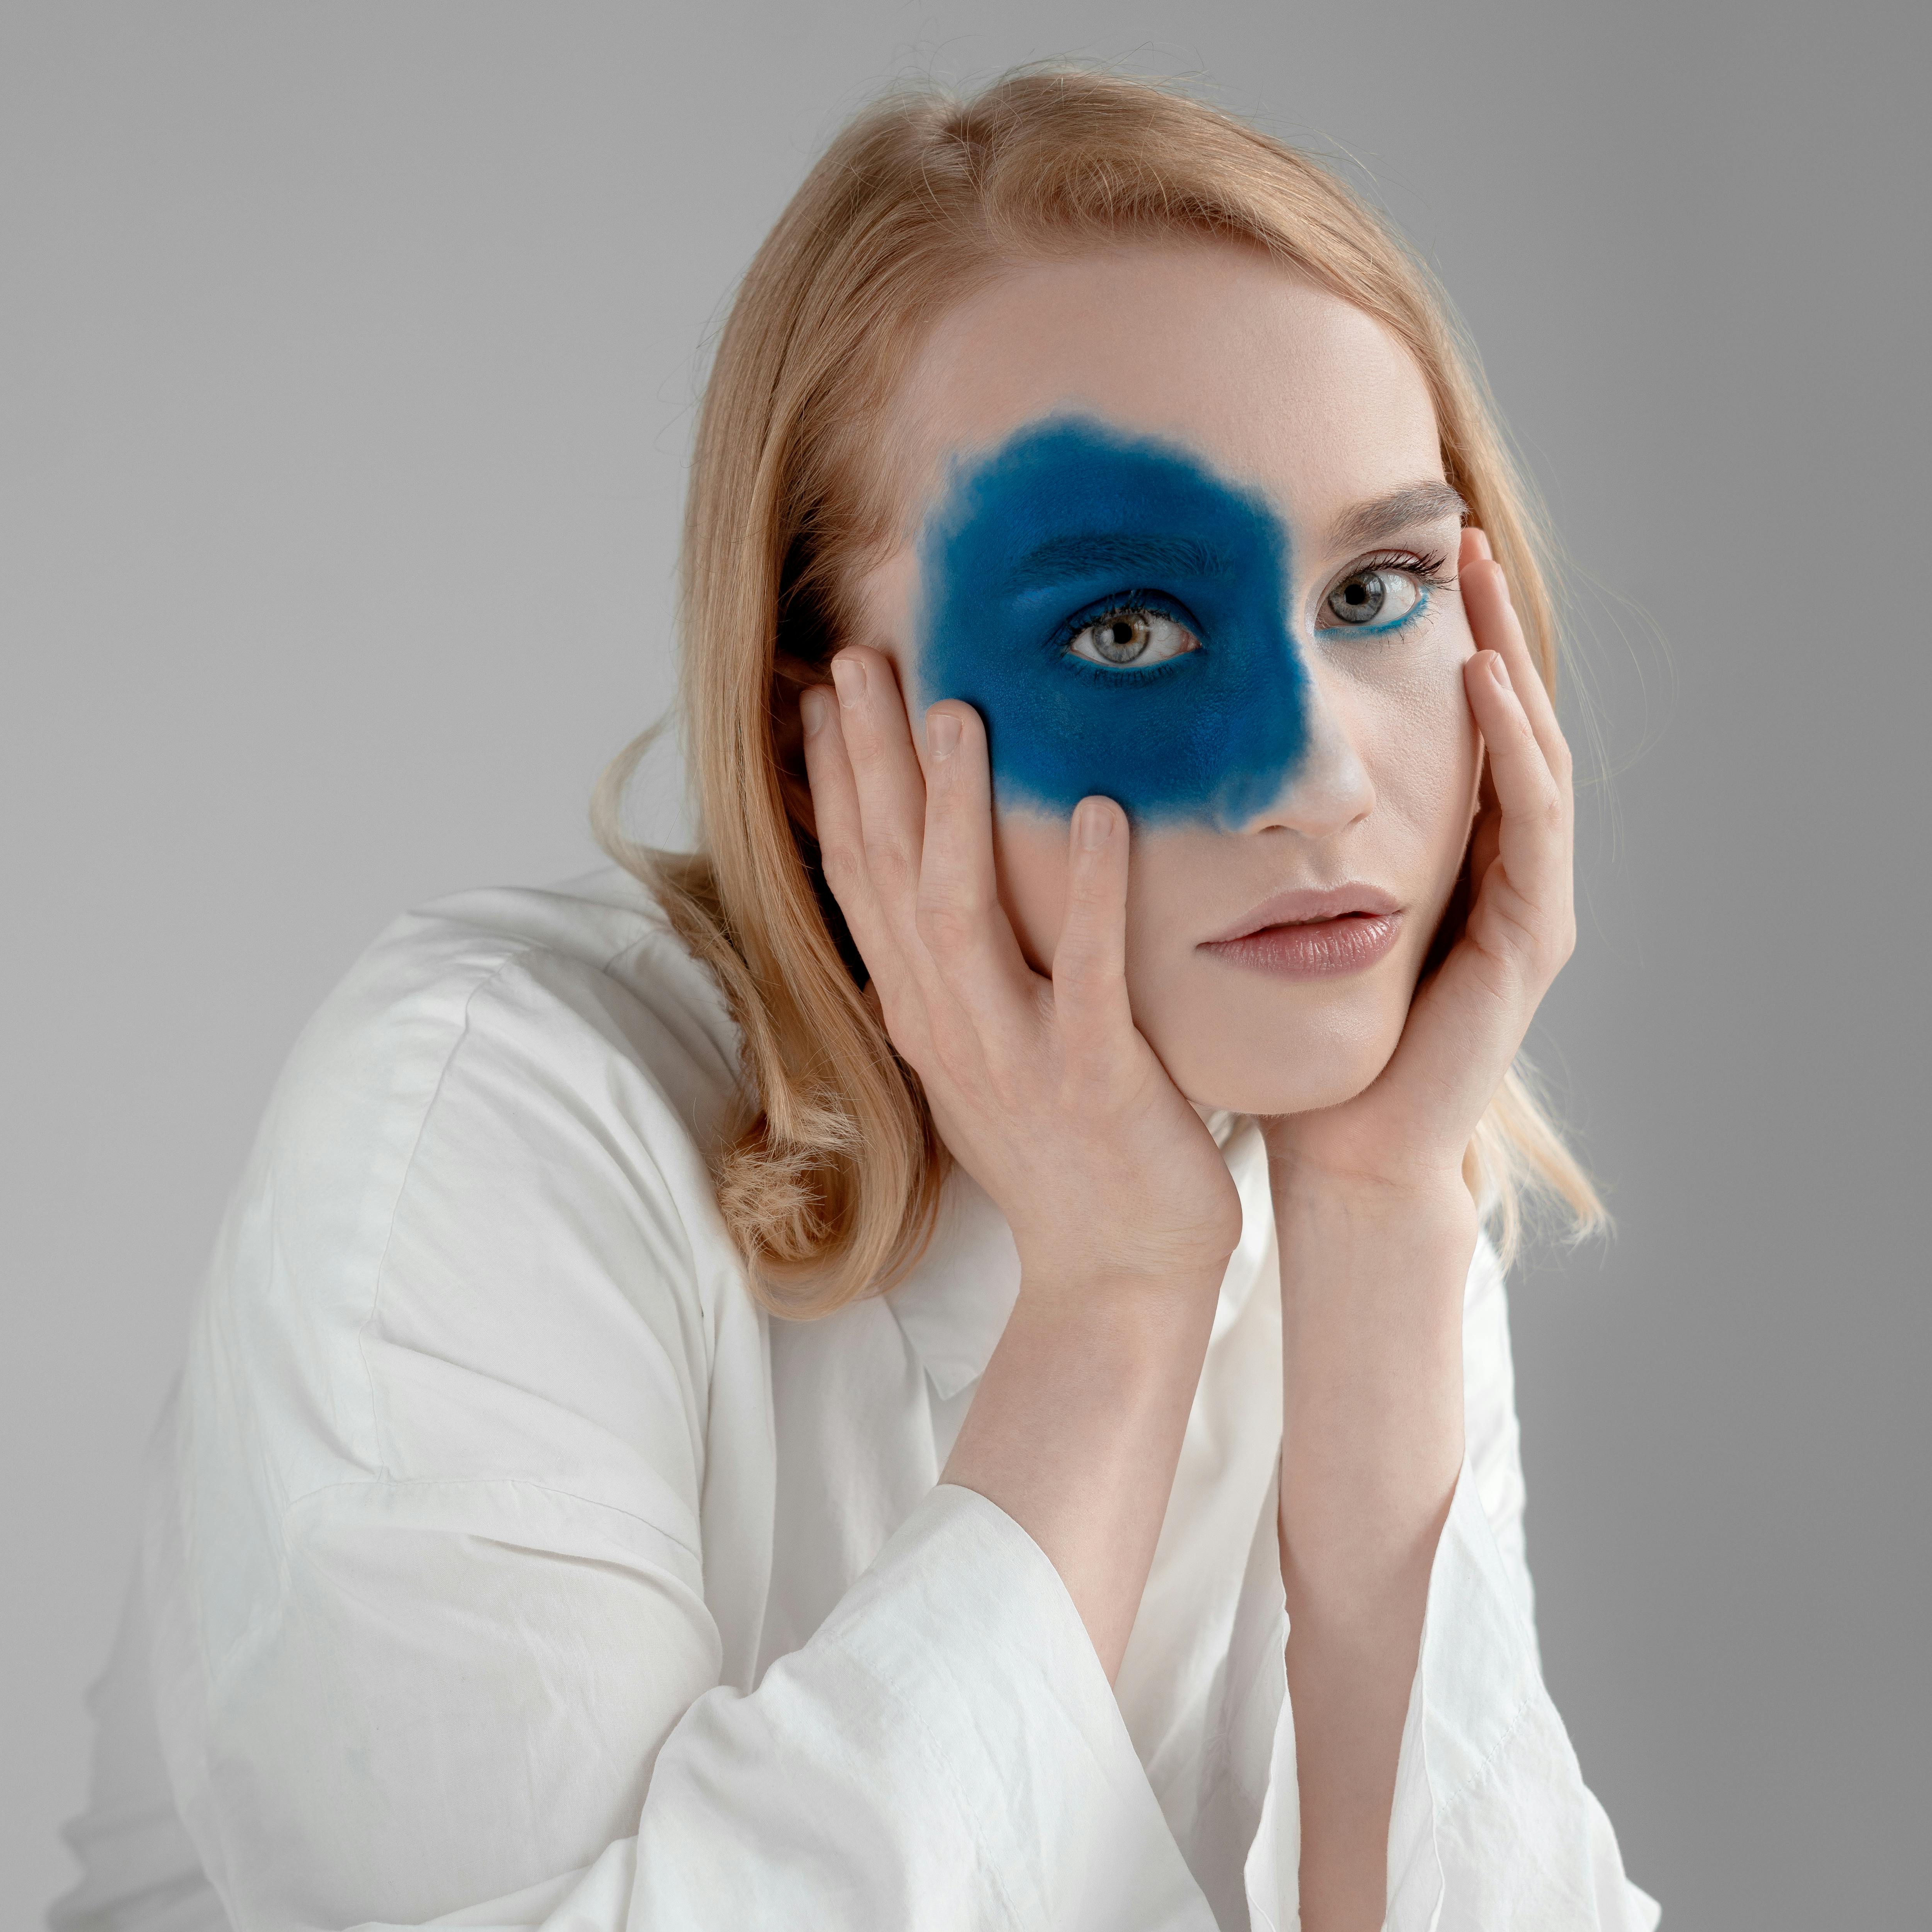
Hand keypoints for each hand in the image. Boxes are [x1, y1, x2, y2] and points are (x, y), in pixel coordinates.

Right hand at [800, 648, 1241, 1299]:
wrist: (1113, 1274)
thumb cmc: (1063, 1157)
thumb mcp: (984, 1059)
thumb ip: (950, 982)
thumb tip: (913, 916)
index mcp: (923, 1015)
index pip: (859, 879)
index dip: (834, 784)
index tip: (817, 692)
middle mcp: (950, 1027)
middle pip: (889, 875)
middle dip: (868, 765)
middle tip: (856, 657)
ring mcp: (1016, 1055)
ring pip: (962, 915)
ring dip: (954, 809)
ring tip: (956, 709)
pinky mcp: (1096, 1081)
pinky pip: (1088, 975)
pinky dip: (1092, 892)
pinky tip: (1099, 812)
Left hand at [1261, 526, 1576, 1207]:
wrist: (1339, 1148)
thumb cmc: (1299, 1041)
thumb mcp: (1283, 910)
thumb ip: (1272, 843)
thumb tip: (1190, 752)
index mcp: (1444, 860)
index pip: (1452, 729)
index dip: (1437, 641)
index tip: (1400, 559)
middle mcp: (1498, 872)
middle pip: (1502, 721)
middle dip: (1484, 624)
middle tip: (1456, 533)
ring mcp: (1526, 903)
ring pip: (1530, 755)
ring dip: (1508, 660)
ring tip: (1475, 578)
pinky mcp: (1531, 938)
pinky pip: (1531, 823)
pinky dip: (1511, 748)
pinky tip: (1482, 684)